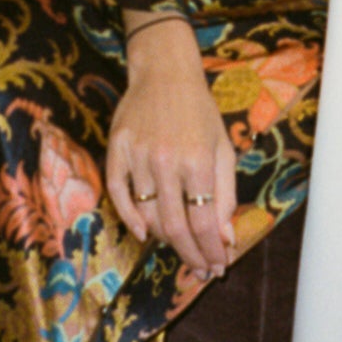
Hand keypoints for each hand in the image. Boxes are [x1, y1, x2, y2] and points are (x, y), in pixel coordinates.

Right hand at [107, 18, 238, 282]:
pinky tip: (144, 234)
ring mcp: (137, 156)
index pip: (204, 222)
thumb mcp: (222, 149)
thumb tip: (225, 239)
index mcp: (198, 160)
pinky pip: (118, 195)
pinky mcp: (116, 150)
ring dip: (164, 239)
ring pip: (146, 215)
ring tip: (179, 247)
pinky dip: (129, 219)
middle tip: (199, 270)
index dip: (210, 251)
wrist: (164, 72)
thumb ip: (225, 195)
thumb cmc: (199, 112)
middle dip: (189, 254)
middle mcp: (166, 160)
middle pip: (174, 226)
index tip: (216, 267)